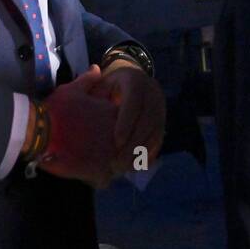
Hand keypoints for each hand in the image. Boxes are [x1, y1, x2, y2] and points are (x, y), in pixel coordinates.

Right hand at [38, 65, 118, 189]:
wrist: (40, 131)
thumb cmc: (57, 109)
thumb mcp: (73, 89)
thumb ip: (89, 80)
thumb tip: (97, 68)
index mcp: (114, 115)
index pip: (130, 125)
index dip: (121, 130)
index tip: (110, 133)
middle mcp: (117, 136)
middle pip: (129, 148)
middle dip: (121, 150)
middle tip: (105, 152)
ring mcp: (110, 155)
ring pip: (120, 166)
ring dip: (112, 167)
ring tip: (100, 166)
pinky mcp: (98, 172)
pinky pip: (105, 181)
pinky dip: (98, 180)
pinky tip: (90, 176)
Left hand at [94, 60, 165, 174]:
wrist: (131, 79)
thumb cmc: (108, 85)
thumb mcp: (100, 82)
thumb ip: (90, 89)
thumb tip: (86, 91)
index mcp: (135, 80)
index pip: (134, 101)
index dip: (127, 121)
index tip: (117, 140)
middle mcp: (153, 93)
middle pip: (147, 120)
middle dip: (133, 143)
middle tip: (117, 162)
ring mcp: (160, 108)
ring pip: (155, 132)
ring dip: (141, 153)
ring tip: (124, 169)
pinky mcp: (162, 121)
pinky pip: (159, 140)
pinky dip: (148, 154)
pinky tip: (135, 166)